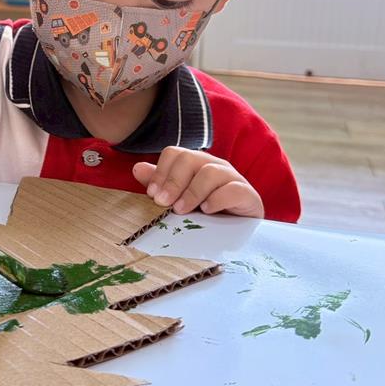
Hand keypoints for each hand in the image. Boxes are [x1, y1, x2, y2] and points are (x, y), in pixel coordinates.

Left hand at [133, 147, 263, 217]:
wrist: (240, 232)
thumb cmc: (206, 214)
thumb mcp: (180, 200)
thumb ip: (161, 184)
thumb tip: (137, 169)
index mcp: (196, 164)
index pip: (174, 153)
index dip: (160, 172)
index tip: (152, 195)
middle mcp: (214, 165)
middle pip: (190, 158)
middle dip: (173, 182)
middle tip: (164, 204)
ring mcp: (232, 178)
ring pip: (210, 172)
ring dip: (192, 192)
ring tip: (182, 210)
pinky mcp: (247, 194)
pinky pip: (233, 189)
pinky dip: (217, 199)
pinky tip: (207, 211)